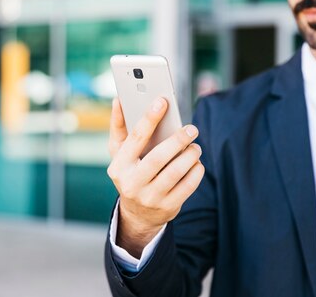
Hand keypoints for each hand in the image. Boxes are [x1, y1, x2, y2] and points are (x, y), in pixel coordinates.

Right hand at [107, 97, 204, 257]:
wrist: (138, 214)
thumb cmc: (130, 173)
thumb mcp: (119, 154)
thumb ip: (119, 127)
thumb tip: (118, 100)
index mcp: (119, 166)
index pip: (135, 138)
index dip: (149, 118)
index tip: (162, 101)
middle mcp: (132, 183)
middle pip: (158, 157)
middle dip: (178, 140)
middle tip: (192, 129)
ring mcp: (150, 198)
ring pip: (175, 172)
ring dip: (190, 156)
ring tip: (195, 147)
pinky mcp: (167, 207)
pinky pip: (187, 187)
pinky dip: (196, 172)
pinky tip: (197, 163)